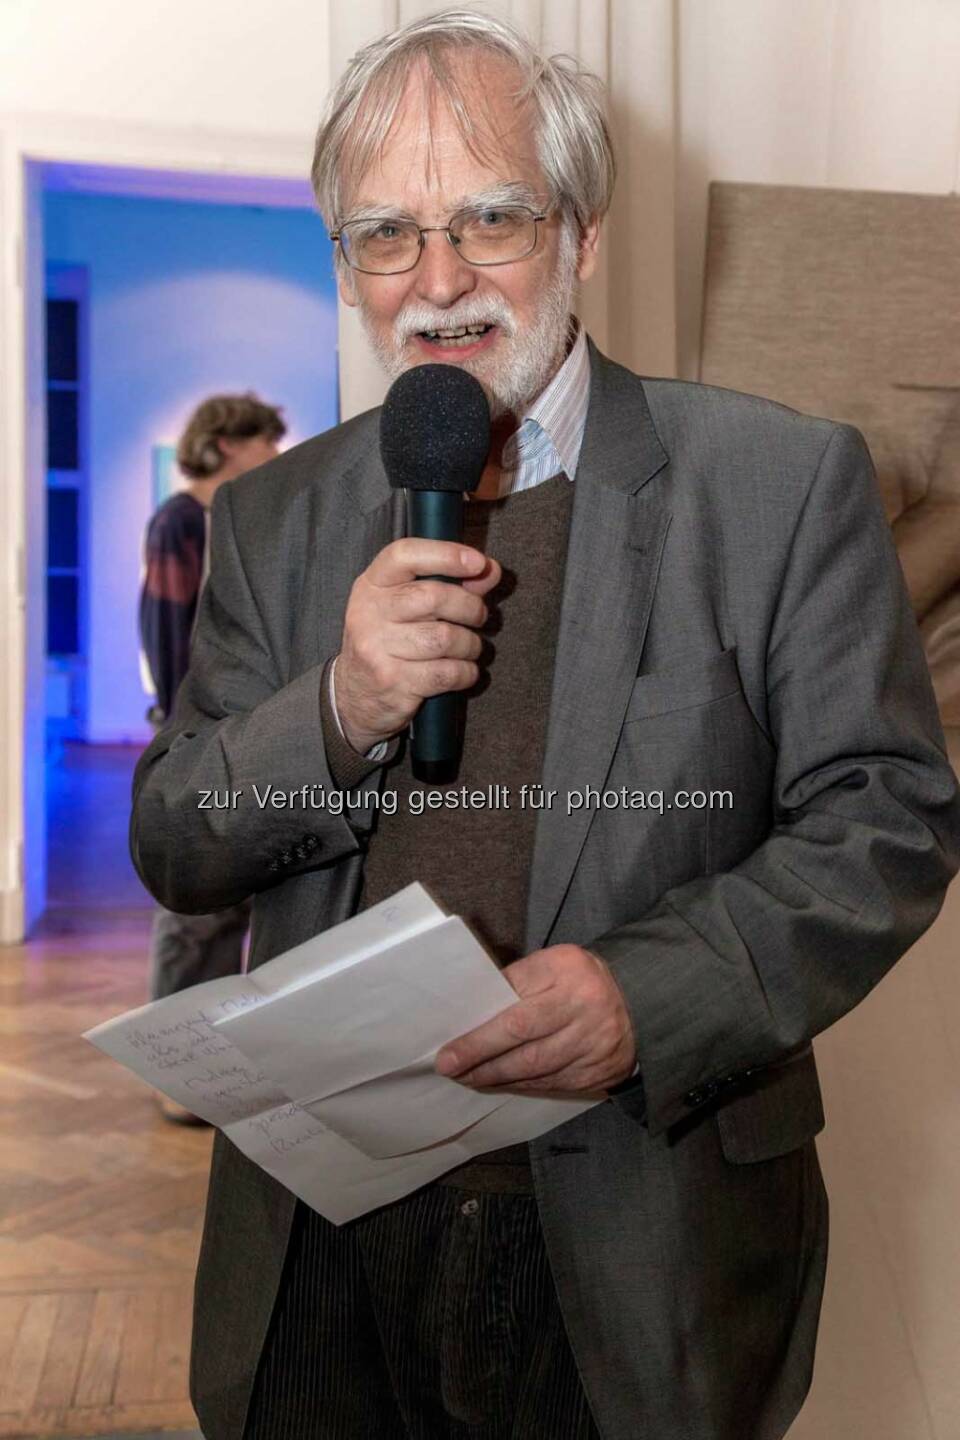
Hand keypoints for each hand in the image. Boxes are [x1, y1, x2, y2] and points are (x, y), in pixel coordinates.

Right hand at [335, 538, 500, 752]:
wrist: (355, 697)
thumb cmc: (390, 643)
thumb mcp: (406, 607)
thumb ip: (449, 584)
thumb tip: (490, 570)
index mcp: (370, 586)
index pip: (404, 555)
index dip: (445, 554)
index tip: (477, 562)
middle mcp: (368, 613)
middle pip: (433, 597)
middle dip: (470, 607)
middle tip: (478, 617)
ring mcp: (377, 649)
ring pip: (445, 638)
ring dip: (470, 644)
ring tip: (469, 648)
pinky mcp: (393, 682)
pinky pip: (447, 672)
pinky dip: (466, 672)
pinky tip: (463, 671)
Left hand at [435, 944, 636, 1095]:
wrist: (640, 1003)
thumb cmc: (581, 979)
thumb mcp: (553, 964)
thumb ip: (518, 982)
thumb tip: (475, 1010)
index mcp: (568, 976)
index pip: (517, 1012)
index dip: (480, 1036)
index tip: (450, 1049)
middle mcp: (584, 1014)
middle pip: (524, 1046)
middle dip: (481, 1060)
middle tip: (449, 1068)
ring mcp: (593, 1049)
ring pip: (535, 1072)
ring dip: (496, 1077)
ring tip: (467, 1076)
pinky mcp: (596, 1074)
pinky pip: (550, 1085)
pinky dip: (520, 1085)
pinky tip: (498, 1082)